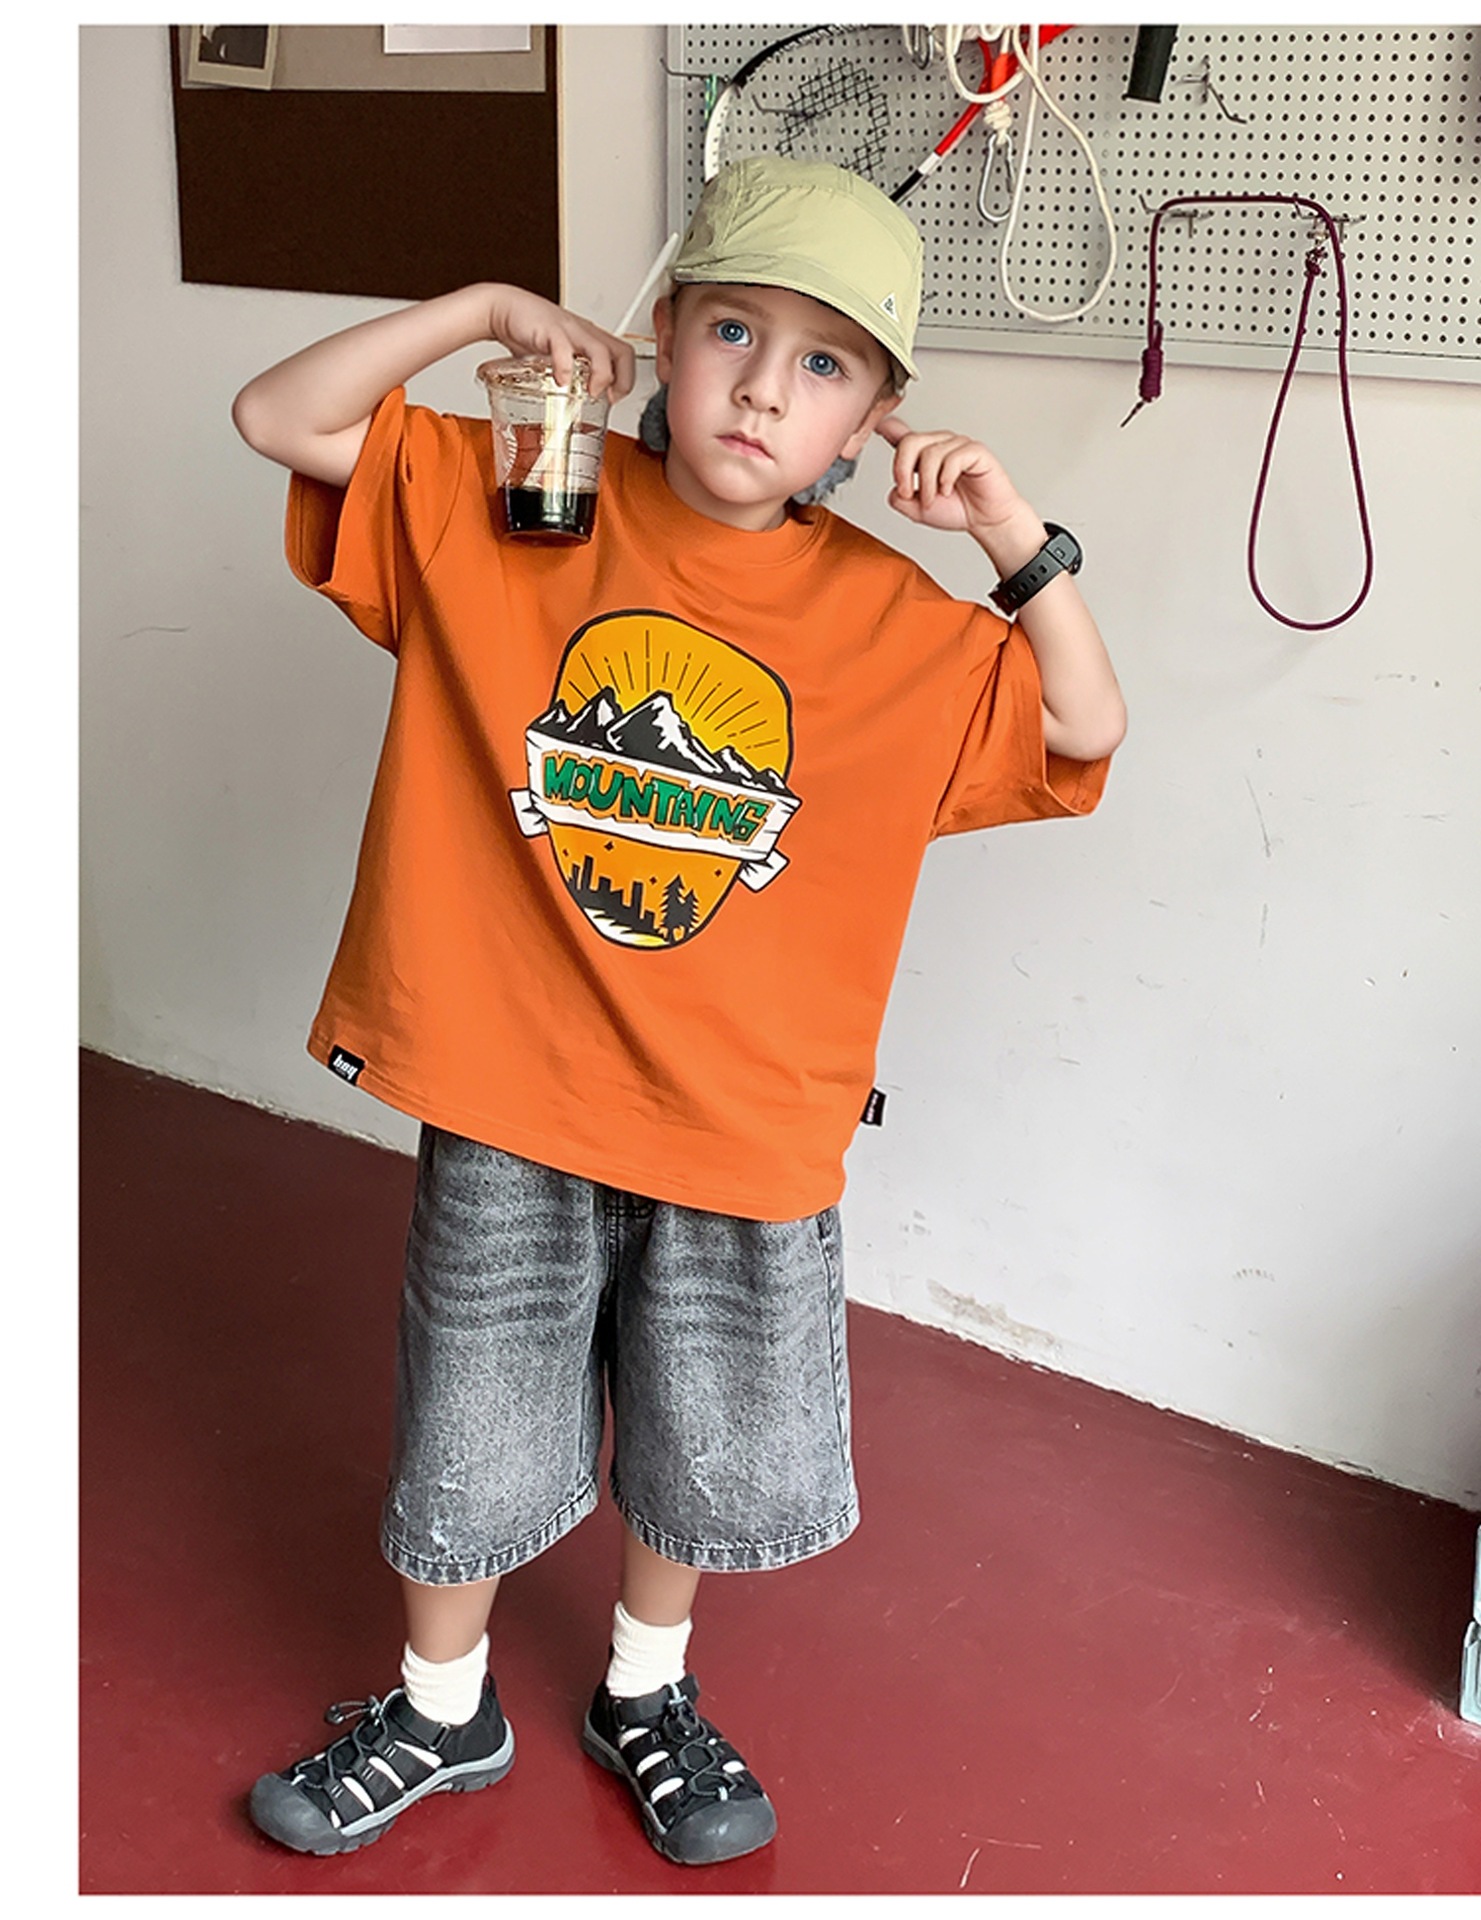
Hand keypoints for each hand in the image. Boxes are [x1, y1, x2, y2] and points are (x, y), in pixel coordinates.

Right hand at [485, 284, 635, 401]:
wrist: (504, 308)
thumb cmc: (530, 333)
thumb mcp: (557, 355)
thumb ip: (568, 374)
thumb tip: (571, 403)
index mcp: (590, 338)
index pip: (624, 355)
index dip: (626, 379)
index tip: (615, 397)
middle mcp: (584, 333)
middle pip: (621, 352)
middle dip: (622, 380)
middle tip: (608, 397)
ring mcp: (569, 331)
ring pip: (600, 351)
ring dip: (601, 376)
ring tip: (590, 392)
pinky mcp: (549, 329)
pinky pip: (563, 348)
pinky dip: (565, 368)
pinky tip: (560, 381)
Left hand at [875, 414, 1025, 538]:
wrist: (986, 520)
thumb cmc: (957, 509)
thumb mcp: (917, 509)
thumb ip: (900, 498)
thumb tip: (895, 487)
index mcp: (924, 454)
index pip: (903, 435)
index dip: (888, 427)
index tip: (878, 424)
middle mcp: (939, 444)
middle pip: (909, 441)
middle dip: (903, 470)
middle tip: (909, 493)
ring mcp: (957, 445)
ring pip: (929, 453)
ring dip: (927, 483)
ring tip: (934, 499)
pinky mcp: (975, 451)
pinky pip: (953, 457)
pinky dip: (946, 478)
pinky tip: (948, 489)